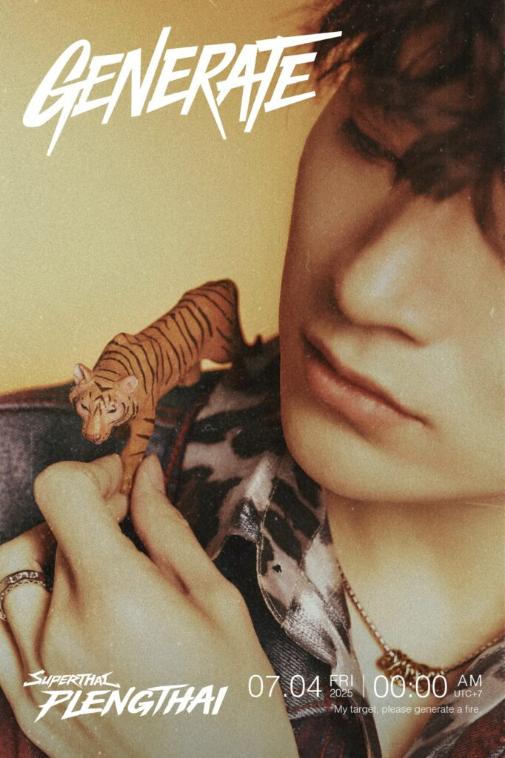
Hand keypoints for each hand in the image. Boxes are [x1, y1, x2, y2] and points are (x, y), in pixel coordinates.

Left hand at [0, 455, 296, 757]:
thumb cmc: (234, 696)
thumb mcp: (216, 599)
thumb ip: (168, 530)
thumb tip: (146, 473)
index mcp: (117, 595)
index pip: (59, 493)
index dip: (91, 472)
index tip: (122, 481)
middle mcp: (62, 631)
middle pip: (47, 531)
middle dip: (88, 511)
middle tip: (128, 521)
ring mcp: (36, 674)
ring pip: (10, 575)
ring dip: (49, 551)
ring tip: (93, 565)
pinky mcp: (28, 706)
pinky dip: (21, 603)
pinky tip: (63, 608)